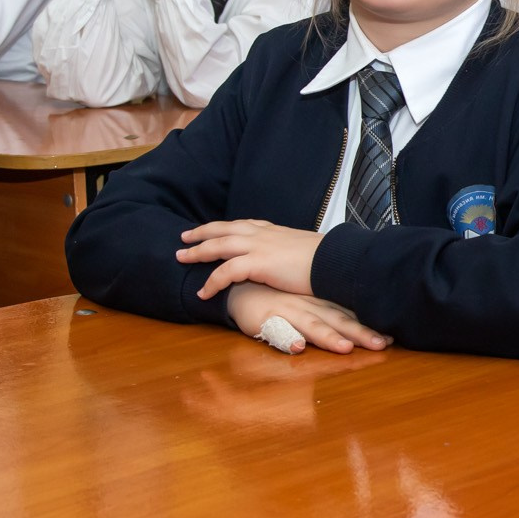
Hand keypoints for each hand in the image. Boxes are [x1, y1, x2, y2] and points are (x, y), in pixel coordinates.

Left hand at [178, 218, 323, 299]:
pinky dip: (212, 282)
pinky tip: (203, 292)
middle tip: (184, 237)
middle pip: (224, 229)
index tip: (213, 229)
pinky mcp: (258, 263)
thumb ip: (292, 254)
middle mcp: (263, 235)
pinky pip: (226, 272)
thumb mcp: (306, 251)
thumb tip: (293, 262)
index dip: (225, 227)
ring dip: (197, 252)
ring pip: (218, 246)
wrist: (337, 262)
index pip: (243, 225)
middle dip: (202, 233)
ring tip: (181, 258)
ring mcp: (259, 247)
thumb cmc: (328, 261)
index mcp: (275, 231)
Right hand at [225, 281, 389, 354]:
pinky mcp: (266, 319)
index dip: (371, 326)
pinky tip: (297, 346)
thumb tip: (360, 330)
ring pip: (311, 325)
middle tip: (382, 344)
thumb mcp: (310, 304)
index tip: (393, 337)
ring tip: (344, 347)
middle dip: (360, 333)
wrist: (243, 287)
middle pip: (338, 320)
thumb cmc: (281, 299)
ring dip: (328, 337)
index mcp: (322, 303)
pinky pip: (276, 330)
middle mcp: (310, 306)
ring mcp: (288, 312)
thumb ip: (331, 315)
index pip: (351, 315)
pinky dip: (287, 338)